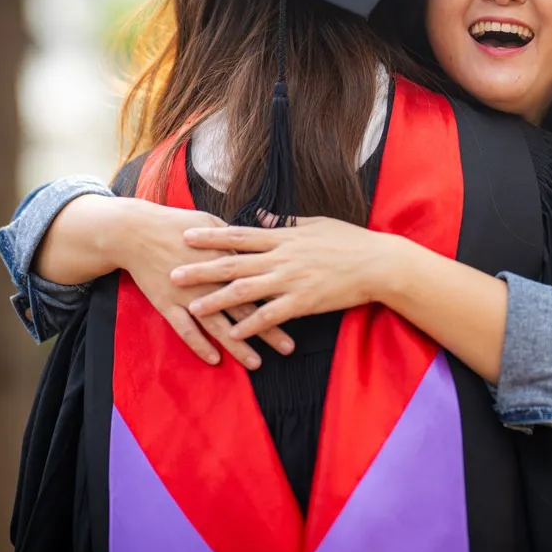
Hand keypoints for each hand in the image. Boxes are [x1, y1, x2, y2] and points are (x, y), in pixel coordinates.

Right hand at [110, 199, 294, 367]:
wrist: (136, 232)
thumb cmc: (176, 224)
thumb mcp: (211, 223)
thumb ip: (235, 238)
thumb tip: (258, 243)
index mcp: (225, 258)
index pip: (259, 282)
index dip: (279, 298)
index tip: (299, 310)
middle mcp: (210, 279)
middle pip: (245, 308)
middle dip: (268, 328)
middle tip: (288, 347)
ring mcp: (189, 294)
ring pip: (217, 325)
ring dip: (237, 345)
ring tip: (256, 363)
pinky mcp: (168, 304)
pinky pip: (185, 329)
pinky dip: (198, 344)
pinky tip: (213, 359)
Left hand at [173, 217, 409, 339]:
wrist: (378, 263)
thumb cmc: (349, 241)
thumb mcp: (315, 224)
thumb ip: (284, 223)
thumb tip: (262, 217)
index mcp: (283, 237)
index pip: (239, 235)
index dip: (211, 236)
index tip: (186, 235)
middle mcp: (282, 257)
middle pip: (233, 262)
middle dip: (201, 269)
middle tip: (173, 274)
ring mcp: (291, 280)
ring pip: (246, 290)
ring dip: (217, 299)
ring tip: (193, 307)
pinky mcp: (304, 302)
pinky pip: (271, 315)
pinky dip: (251, 325)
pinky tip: (234, 334)